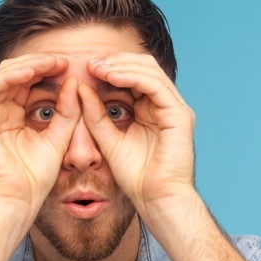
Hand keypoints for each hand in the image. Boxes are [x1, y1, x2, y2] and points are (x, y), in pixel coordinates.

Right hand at [0, 54, 80, 216]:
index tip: (68, 65)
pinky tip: (33, 71)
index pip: (28, 83)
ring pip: (4, 75)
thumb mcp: (59, 136)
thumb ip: (67, 110)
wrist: (19, 199)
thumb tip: (74, 81)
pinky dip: (12, 75)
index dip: (47, 70)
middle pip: (16, 75)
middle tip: (62, 59)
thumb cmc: (36, 177)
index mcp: (14, 116)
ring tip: (51, 62)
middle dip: (39, 63)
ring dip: (28, 65)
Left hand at [79, 53, 196, 214]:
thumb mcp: (107, 139)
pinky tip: (111, 77)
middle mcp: (166, 105)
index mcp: (152, 109)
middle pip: (144, 67)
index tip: (86, 68)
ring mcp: (175, 108)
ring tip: (98, 67)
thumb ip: (96, 115)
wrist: (155, 198)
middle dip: (116, 61)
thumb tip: (81, 88)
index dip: (111, 68)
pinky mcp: (179, 115)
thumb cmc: (136, 176)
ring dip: (122, 66)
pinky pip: (155, 86)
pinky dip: (132, 77)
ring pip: (150, 71)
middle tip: (90, 63)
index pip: (134, 75)